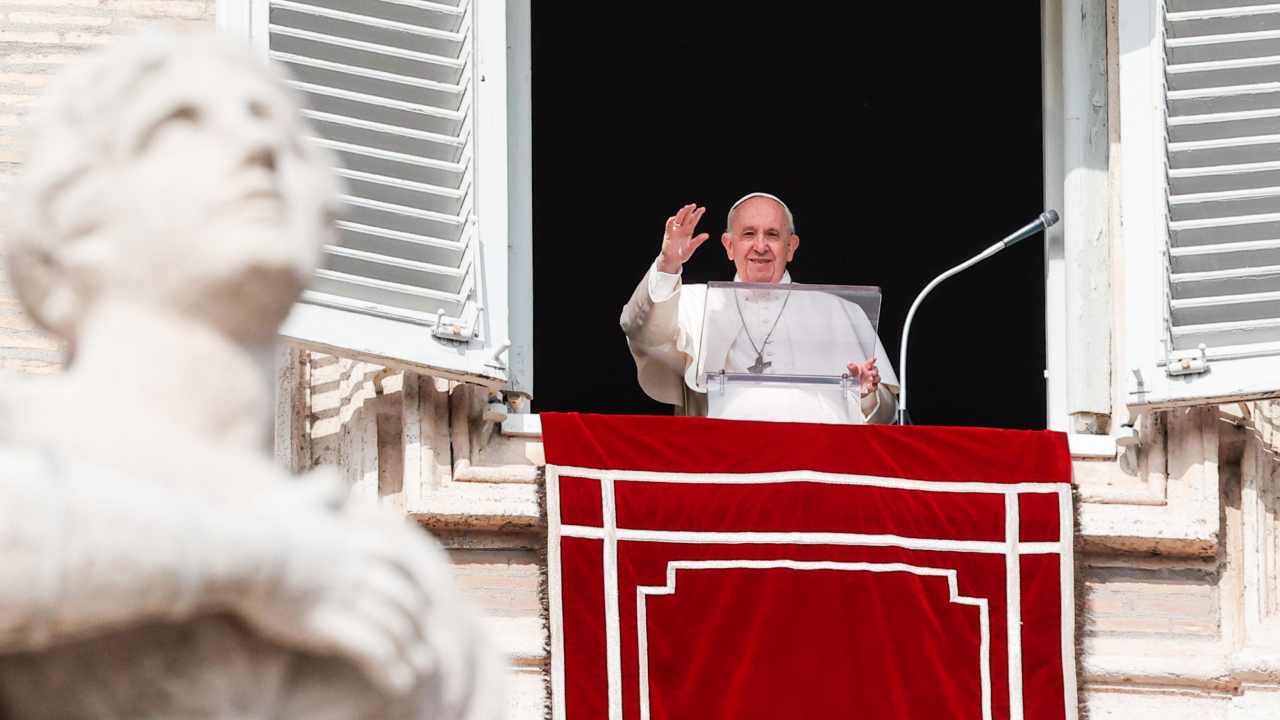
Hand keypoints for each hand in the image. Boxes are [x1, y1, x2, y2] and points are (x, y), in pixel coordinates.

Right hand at [230, 472, 484, 696]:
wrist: (239, 551)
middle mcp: (358, 568)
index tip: (418, 604)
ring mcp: (346, 595)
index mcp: (355, 541)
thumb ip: (323, 488)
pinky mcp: (329, 623)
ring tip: (419, 669)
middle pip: (404, 597)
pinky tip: (398, 683)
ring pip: (394, 625)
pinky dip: (390, 667)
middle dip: (417, 623)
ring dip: (409, 650)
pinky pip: (372, 648)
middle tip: (424, 643)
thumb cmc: (260, 526)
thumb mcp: (298, 496)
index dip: (412, 586)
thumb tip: (335, 480)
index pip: (399, 563)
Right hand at [657, 203, 709, 273]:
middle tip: (693, 205)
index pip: (694, 220)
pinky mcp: (668, 233)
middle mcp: (682, 229)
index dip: (698, 214)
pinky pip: (669, 225)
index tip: (703, 208)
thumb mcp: (691, 248)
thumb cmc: (682, 255)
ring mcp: (675, 230)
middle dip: (689, 210)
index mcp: (689, 231)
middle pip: (686, 217)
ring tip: (685, 208)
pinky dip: (671, 221)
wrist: (672, 260)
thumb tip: (707, 235)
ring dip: (681, 213)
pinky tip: (674, 218)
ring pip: (678, 218)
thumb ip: (697, 241)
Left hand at [847, 358, 880, 397]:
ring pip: (878, 378)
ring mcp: (872, 380)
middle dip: (875, 371)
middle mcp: (870, 373)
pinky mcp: (872, 387)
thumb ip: (852, 368)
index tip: (874, 359)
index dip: (872, 361)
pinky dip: (872, 387)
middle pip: (876, 370)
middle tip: (871, 373)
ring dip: (875, 379)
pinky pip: (875, 387)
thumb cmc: (856, 376)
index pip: (870, 363)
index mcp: (866, 367)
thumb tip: (850, 365)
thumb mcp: (852, 372)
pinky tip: (868, 387)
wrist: (855, 386)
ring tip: (871, 379)